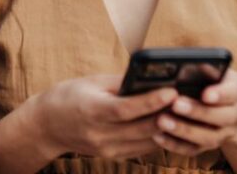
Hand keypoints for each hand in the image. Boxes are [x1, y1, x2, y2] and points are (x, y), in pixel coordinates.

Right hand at [36, 74, 178, 160]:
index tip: (171, 91)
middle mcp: (100, 134)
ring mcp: (107, 149)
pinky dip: (156, 136)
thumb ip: (120, 84)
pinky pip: (141, 148)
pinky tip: (168, 124)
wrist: (48, 124)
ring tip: (184, 111)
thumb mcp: (91, 83)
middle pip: (141, 128)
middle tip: (188, 100)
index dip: (151, 101)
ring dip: (166, 127)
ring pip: (146, 141)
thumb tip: (149, 80)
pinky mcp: (113, 156)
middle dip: (167, 115)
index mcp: (92, 111)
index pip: (126, 109)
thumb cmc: (70, 95)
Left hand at [152, 68, 236, 156]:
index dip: (219, 95)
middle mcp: (234, 116)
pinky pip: (193, 149)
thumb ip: (206, 67)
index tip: (205, 94)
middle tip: (175, 104)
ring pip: (206, 137)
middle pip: (219, 117)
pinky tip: (157, 135)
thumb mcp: (220, 71)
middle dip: (196, 112)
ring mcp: (222, 134)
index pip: (231, 93)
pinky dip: (175, 144)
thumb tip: (187, 60)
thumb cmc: (220, 83)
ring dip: (183, 130)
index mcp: (236, 93)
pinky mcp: (208, 145)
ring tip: (162, 120)